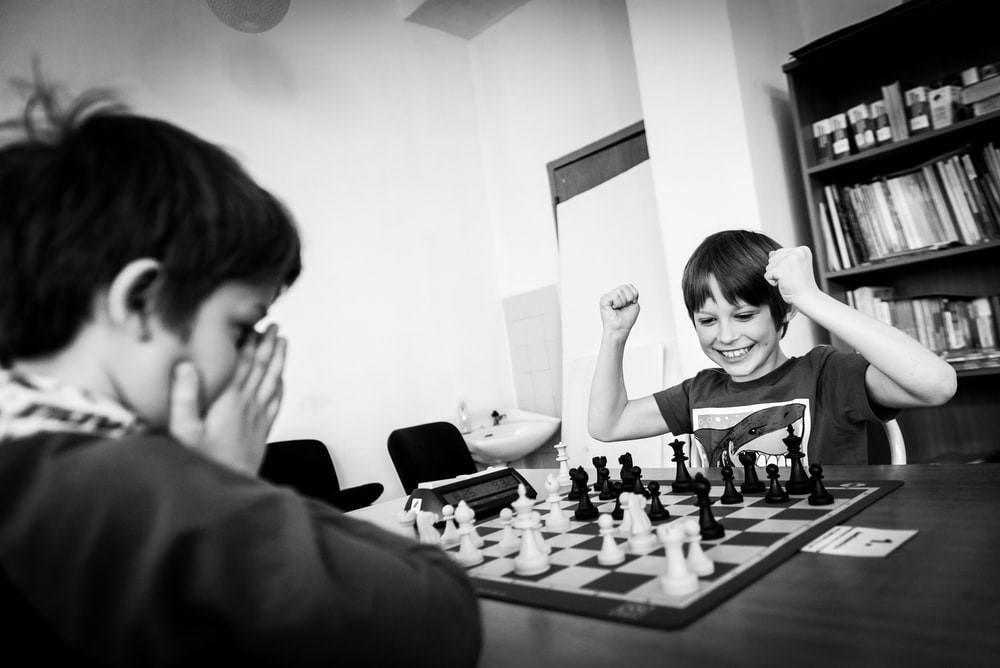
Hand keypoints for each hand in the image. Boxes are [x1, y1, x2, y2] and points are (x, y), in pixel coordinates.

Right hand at [169, 324, 286, 474]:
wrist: (227, 490)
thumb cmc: (203, 462)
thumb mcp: (184, 431)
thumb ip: (184, 398)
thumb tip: (186, 367)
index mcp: (230, 402)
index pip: (244, 364)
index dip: (250, 343)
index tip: (255, 325)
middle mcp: (248, 406)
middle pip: (262, 368)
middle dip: (269, 345)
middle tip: (274, 326)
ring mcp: (258, 418)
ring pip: (273, 381)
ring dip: (278, 360)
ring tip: (283, 342)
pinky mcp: (262, 431)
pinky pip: (276, 402)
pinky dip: (280, 386)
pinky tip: (282, 379)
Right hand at [599, 284, 639, 333]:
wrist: (620, 329)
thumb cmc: (626, 319)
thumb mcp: (634, 304)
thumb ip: (633, 293)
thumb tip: (626, 287)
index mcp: (619, 295)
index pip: (629, 286)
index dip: (634, 294)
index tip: (632, 303)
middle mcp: (612, 294)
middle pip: (625, 286)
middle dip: (629, 298)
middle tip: (624, 307)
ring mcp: (607, 296)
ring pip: (620, 290)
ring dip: (623, 302)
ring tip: (619, 308)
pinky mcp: (603, 299)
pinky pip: (615, 295)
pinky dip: (618, 303)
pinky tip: (614, 308)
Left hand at [763, 246, 819, 305]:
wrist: (807, 298)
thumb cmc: (801, 285)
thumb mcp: (794, 267)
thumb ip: (783, 258)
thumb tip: (770, 253)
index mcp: (802, 250)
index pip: (780, 253)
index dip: (783, 266)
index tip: (795, 273)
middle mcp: (797, 252)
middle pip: (773, 258)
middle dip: (778, 270)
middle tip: (792, 278)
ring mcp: (789, 260)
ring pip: (769, 266)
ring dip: (775, 276)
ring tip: (789, 281)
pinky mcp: (781, 269)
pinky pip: (767, 275)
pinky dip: (772, 282)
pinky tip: (784, 284)